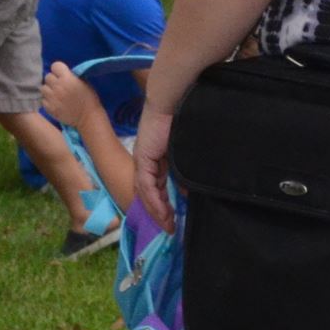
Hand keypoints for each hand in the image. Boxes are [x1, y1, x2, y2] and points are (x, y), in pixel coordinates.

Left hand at [40, 60, 99, 127]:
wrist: (88, 118)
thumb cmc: (89, 99)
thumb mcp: (84, 82)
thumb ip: (71, 76)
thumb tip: (62, 73)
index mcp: (67, 78)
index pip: (55, 66)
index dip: (58, 70)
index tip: (62, 74)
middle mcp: (58, 86)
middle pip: (48, 76)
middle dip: (53, 80)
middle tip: (59, 86)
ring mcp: (52, 98)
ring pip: (43, 88)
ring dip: (49, 90)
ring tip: (56, 94)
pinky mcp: (49, 108)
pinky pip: (43, 100)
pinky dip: (47, 100)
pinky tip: (55, 102)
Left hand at [133, 103, 176, 231]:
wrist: (171, 101)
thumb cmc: (180, 120)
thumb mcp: (183, 151)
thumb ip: (184, 171)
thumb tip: (187, 192)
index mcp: (154, 158)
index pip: (154, 186)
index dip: (161, 203)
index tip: (172, 218)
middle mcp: (145, 161)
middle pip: (148, 194)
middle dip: (158, 213)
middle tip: (169, 229)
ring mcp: (142, 161)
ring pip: (146, 193)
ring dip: (156, 212)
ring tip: (167, 226)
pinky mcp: (143, 159)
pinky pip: (146, 187)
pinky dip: (154, 202)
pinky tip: (163, 214)